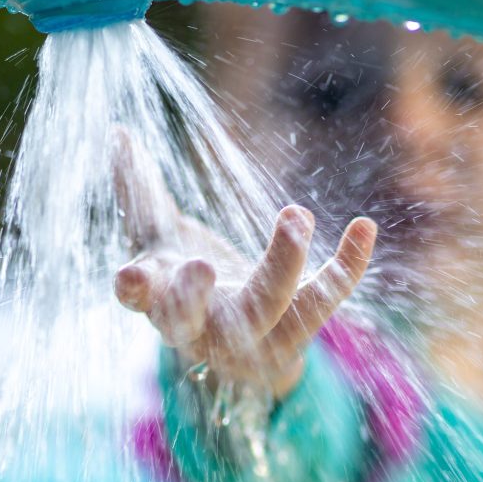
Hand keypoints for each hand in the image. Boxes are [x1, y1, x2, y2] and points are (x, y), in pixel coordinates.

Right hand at [113, 134, 376, 399]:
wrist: (241, 348)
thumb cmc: (192, 285)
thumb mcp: (161, 240)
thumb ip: (138, 192)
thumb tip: (118, 132)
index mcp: (163, 305)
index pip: (143, 302)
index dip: (135, 291)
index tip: (130, 275)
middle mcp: (205, 330)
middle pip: (198, 321)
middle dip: (197, 296)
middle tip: (202, 264)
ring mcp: (253, 338)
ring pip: (267, 310)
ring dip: (282, 265)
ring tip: (295, 213)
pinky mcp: (298, 332)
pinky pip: (325, 300)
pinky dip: (348, 266)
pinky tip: (365, 226)